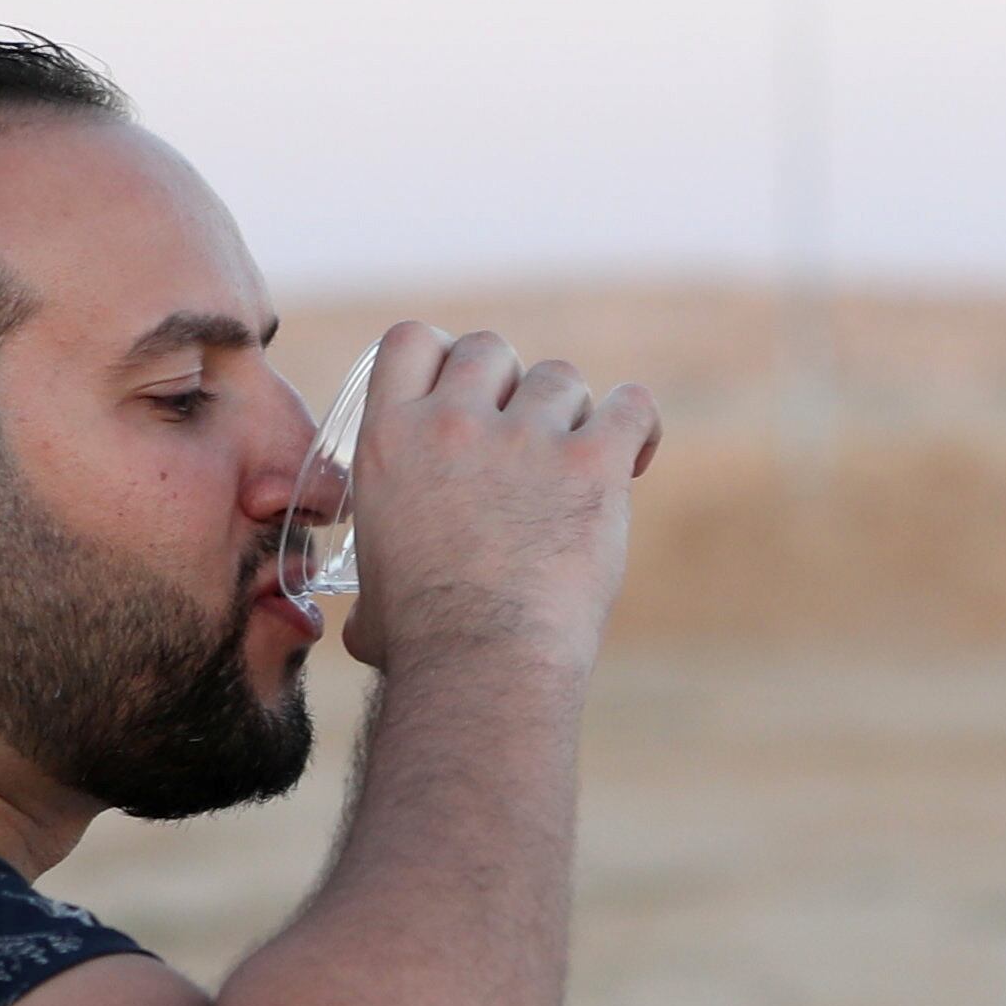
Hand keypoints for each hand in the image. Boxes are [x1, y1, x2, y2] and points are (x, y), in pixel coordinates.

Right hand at [335, 323, 659, 671]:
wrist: (483, 666)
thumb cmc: (425, 649)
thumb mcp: (372, 603)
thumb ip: (373, 591)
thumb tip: (366, 629)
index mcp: (389, 439)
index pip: (412, 340)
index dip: (443, 358)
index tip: (466, 394)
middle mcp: (452, 423)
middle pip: (489, 348)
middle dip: (509, 385)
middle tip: (524, 440)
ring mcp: (523, 439)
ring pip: (559, 378)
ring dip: (570, 414)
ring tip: (573, 470)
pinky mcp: (590, 464)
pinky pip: (631, 406)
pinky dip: (639, 424)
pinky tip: (636, 457)